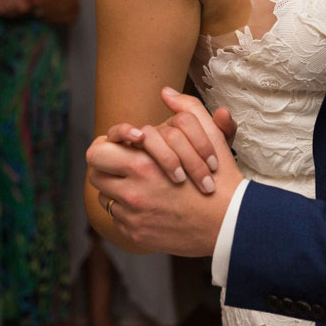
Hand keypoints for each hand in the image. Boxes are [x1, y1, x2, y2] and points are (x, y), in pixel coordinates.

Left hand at [87, 88, 241, 255]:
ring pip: (105, 197)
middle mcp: (131, 192)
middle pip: (95, 174)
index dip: (106, 145)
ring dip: (118, 188)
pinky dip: (130, 210)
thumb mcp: (209, 135)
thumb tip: (166, 92)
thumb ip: (187, 108)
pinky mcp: (136, 234)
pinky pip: (119, 218)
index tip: (121, 146)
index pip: (97, 152)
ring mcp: (132, 216)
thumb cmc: (219, 177)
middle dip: (106, 167)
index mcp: (143, 164)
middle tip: (122, 164)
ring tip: (138, 184)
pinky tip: (150, 205)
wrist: (230, 223)